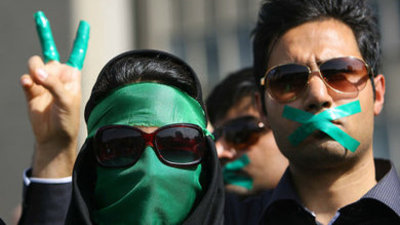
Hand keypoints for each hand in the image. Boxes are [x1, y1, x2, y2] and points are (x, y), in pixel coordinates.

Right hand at [20, 11, 89, 177]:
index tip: (85, 24)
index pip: (77, 53)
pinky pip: (25, 78)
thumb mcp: (68, 100)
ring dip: (34, 70)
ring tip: (38, 81)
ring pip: (34, 63)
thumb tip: (36, 72)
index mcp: (72, 75)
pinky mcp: (31, 90)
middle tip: (39, 17)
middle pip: (48, 51)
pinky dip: (26, 81)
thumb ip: (53, 84)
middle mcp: (57, 75)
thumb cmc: (68, 119)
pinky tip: (29, 85)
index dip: (81, 38)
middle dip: (44, 34)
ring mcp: (43, 82)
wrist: (54, 137)